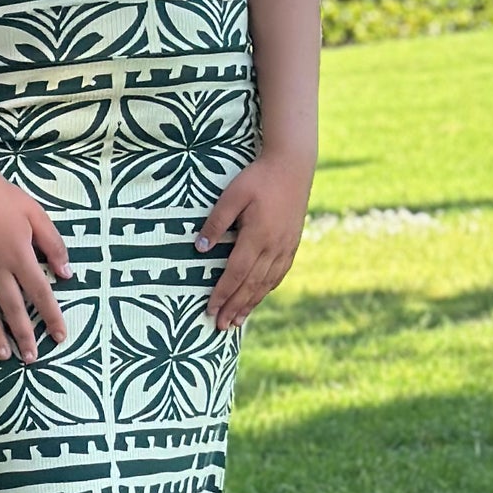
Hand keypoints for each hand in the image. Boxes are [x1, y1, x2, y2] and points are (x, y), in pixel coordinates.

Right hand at [0, 170, 72, 361]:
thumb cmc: (5, 198)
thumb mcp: (37, 215)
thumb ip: (53, 245)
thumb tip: (68, 273)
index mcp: (19, 255)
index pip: (40, 293)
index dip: (51, 317)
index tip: (60, 337)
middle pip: (13, 308)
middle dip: (23, 335)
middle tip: (30, 358)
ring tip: (2, 354)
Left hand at [196, 152, 312, 331]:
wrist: (293, 166)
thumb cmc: (258, 178)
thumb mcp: (232, 195)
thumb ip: (216, 222)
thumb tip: (200, 248)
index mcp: (257, 236)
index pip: (236, 273)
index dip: (222, 293)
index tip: (210, 309)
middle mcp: (274, 247)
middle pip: (251, 285)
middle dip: (234, 307)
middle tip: (220, 326)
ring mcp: (286, 247)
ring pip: (266, 283)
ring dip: (250, 304)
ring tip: (237, 321)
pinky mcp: (292, 244)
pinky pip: (279, 274)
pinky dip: (266, 290)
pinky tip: (258, 297)